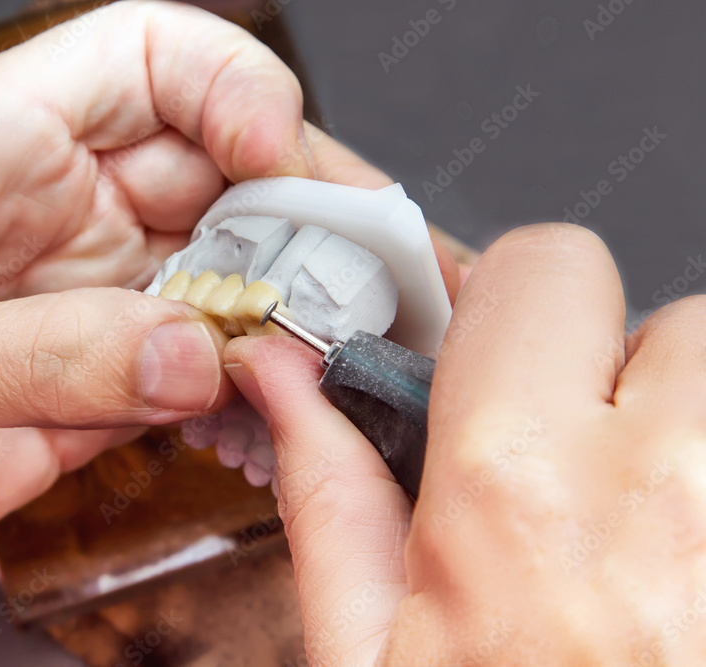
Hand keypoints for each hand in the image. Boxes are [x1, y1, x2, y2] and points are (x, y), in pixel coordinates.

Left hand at [0, 0, 455, 586]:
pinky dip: (240, 387)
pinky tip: (263, 409)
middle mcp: (53, 212)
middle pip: (214, 171)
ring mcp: (83, 299)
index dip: (229, 87)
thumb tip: (184, 352)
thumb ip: (41, 354)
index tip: (275, 154)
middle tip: (351, 267)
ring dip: (281, 306)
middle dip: (295, 209)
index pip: (146, 61)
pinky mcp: (93, 380)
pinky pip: (192, 368)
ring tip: (329, 344)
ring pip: (220, 274)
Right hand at [226, 223, 705, 664]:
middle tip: (588, 475)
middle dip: (628, 372)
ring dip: (691, 442)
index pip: (546, 264)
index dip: (516, 306)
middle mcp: (669, 498)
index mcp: (513, 495)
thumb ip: (331, 491)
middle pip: (680, 314)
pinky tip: (684, 582)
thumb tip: (282, 380)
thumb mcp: (366, 658)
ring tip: (649, 545)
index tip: (507, 358)